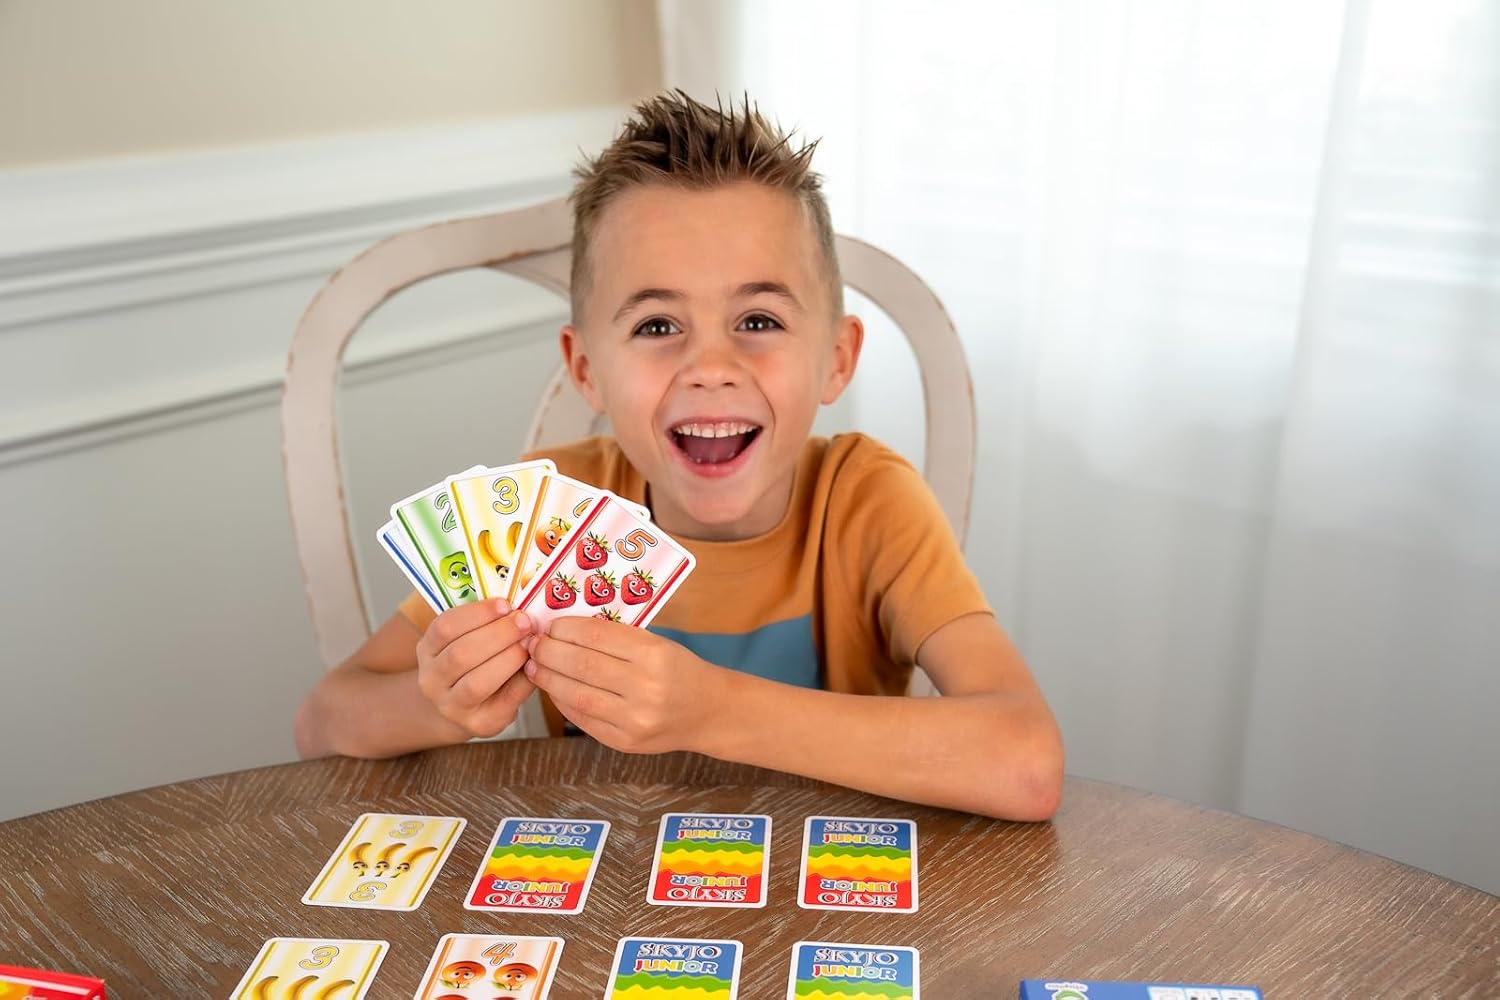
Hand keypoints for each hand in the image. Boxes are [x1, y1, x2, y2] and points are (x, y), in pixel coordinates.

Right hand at [416, 598, 535, 738]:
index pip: (445, 628)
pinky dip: (523, 680)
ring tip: (528, 643)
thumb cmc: (472, 663)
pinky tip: (534, 666)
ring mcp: (452, 706)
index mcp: (426, 650)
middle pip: (461, 654)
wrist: (463, 708)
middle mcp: (432, 680)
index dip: (477, 613)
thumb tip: (518, 602)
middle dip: (498, 634)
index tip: (505, 604)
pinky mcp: (479, 724)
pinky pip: (504, 700)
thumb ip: (484, 622)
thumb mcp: (465, 638)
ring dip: (508, 658)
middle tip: (524, 622)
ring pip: (477, 682)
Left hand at [524, 617, 727, 753]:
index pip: (595, 636)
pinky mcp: (624, 742)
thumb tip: (564, 630)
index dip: (565, 629)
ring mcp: (634, 719)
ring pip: (575, 694)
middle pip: (580, 665)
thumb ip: (616, 638)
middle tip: (534, 644)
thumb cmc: (680, 671)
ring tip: (535, 666)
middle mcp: (644, 687)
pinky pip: (582, 719)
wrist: (708, 712)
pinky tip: (554, 689)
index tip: (550, 625)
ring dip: (548, 678)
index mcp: (654, 654)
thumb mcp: (657, 644)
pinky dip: (562, 702)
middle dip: (549, 652)